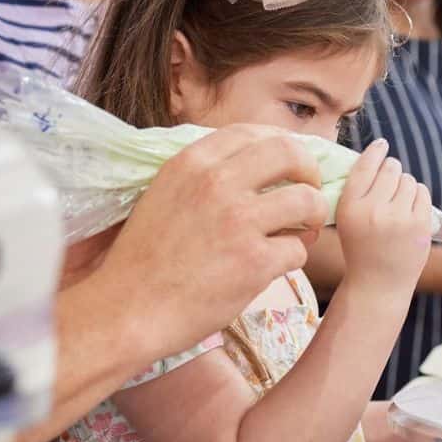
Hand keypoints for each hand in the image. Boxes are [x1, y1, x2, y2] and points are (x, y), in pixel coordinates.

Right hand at [83, 124, 328, 360]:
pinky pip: (298, 249)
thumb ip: (203, 175)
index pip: (253, 132)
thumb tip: (252, 165)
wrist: (128, 310)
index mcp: (192, 162)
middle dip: (310, 171)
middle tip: (309, 192)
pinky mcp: (254, 260)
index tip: (289, 165)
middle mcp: (217, 183)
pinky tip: (276, 265)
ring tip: (302, 231)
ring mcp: (239, 220)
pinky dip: (293, 258)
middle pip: (290, 153)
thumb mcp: (163, 195)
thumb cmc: (144, 258)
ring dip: (312, 216)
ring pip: (307, 201)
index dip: (281, 145)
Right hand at [335, 139, 431, 293]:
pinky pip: (422, 192)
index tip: (382, 144)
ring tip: (397, 201)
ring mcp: (399, 218)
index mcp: (350, 208)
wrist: (378, 284)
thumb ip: (357, 191)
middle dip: (391, 170)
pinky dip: (416, 196)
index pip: (365, 166)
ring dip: (404, 185)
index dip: (375, 151)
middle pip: (390, 168)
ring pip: (408, 179)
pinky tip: (408, 208)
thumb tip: (376, 156)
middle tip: (388, 182)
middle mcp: (374, 210)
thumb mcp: (346, 219)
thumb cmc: (360, 247)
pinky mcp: (419, 225)